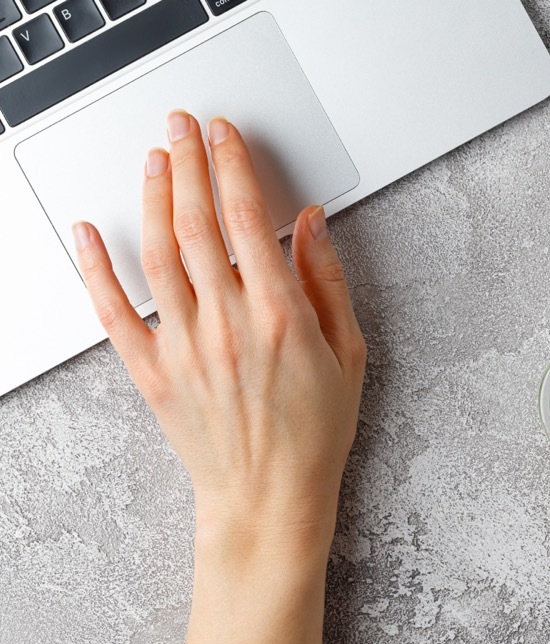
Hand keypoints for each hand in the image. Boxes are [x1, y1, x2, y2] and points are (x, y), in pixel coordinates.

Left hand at [73, 112, 365, 569]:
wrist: (270, 498)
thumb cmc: (314, 434)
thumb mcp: (348, 354)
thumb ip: (327, 282)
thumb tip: (309, 225)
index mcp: (279, 315)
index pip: (246, 220)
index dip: (233, 168)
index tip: (225, 136)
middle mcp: (226, 324)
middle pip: (197, 224)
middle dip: (189, 164)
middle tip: (182, 126)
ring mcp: (184, 347)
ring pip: (157, 255)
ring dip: (154, 199)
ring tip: (154, 160)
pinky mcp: (153, 372)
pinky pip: (114, 311)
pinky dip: (96, 268)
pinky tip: (88, 231)